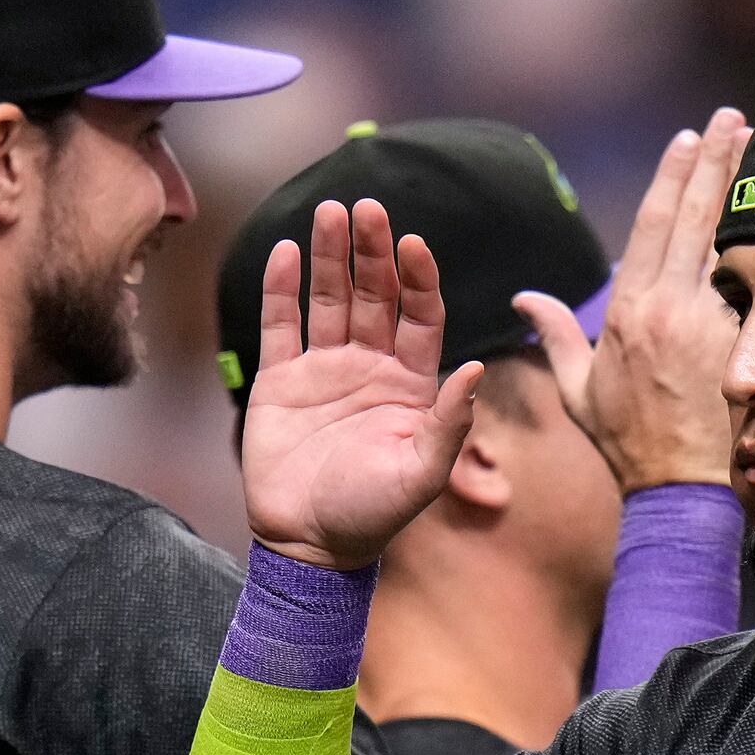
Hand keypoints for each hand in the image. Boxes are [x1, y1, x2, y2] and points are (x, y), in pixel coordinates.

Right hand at [240, 198, 484, 569]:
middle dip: (373, 252)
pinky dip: (283, 289)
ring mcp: (324, 371)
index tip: (414, 244)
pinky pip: (281, 325)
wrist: (310, 546)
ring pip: (329, 300)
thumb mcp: (421, 474)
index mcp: (412, 386)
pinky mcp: (281, 381)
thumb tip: (474, 368)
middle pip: (375, 296)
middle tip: (369, 207)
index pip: (420, 317)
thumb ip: (449, 423)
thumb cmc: (373, 516)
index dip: (418, 279)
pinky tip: (289, 253)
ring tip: (331, 212)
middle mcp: (371, 369)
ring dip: (330, 256)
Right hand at [515, 107, 747, 491]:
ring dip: (749, 190)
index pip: (651, 224)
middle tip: (736, 119)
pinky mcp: (741, 340)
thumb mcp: (578, 390)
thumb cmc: (628, 442)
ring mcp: (708, 322)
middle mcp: (667, 306)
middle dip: (718, 160)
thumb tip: (527, 297)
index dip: (671, 176)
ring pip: (731, 240)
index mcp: (627, 310)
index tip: (687, 138)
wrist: (679, 486)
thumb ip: (558, 335)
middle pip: (696, 215)